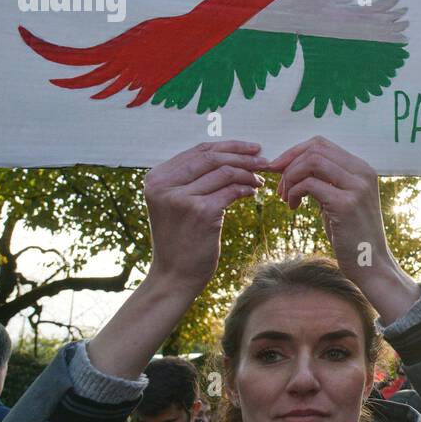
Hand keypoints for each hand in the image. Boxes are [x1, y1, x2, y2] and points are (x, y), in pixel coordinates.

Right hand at [144, 140, 266, 289]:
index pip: (198, 150)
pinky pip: (232, 190)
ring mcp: (182, 198)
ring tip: (259, 180)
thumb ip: (190, 179)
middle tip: (265, 161)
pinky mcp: (201, 212)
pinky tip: (253, 193)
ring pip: (225, 172)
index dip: (229, 146)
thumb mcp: (175, 203)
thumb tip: (229, 155)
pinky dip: (247, 189)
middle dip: (243, 156)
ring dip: (248, 174)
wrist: (174, 275)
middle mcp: (164, 185)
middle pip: (212, 158)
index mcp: (156, 178)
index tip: (251, 148)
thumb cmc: (180, 238)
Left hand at [266, 137, 420, 321]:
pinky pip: (309, 184)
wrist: (371, 264)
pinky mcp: (345, 204)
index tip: (279, 168)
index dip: (295, 152)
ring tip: (286, 198)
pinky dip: (294, 192)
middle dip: (289, 163)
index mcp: (362, 168)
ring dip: (290, 177)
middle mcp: (362, 172)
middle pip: (315, 148)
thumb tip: (293, 166)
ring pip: (311, 162)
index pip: (322, 144)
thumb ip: (325, 181)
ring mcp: (356, 187)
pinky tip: (293, 207)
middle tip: (279, 185)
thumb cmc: (351, 234)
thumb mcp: (340, 200)